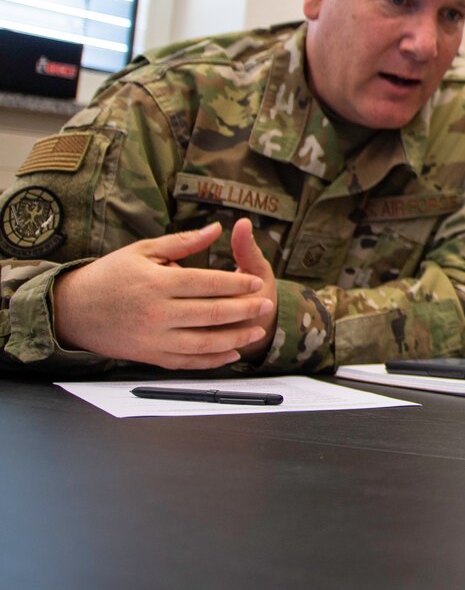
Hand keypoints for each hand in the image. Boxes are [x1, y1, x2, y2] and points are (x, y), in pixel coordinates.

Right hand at [51, 223, 276, 368]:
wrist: (73, 309)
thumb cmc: (110, 275)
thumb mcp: (144, 250)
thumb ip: (183, 242)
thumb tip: (218, 228)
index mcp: (157, 283)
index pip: (208, 284)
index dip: (237, 284)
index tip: (256, 283)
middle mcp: (157, 313)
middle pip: (211, 313)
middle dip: (244, 310)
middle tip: (266, 305)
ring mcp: (153, 338)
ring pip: (204, 342)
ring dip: (236, 338)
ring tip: (256, 331)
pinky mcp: (150, 356)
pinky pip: (187, 362)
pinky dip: (212, 360)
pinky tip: (230, 353)